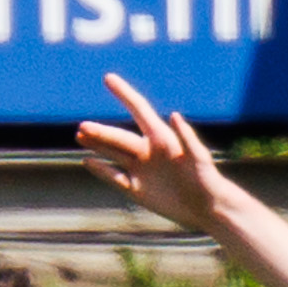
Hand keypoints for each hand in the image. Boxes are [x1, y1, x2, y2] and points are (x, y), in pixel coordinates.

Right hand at [79, 72, 241, 235]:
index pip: (138, 110)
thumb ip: (187, 137)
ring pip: (113, 153)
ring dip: (97, 144)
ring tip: (79, 135)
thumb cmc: (207, 179)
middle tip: (82, 127)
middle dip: (100, 132)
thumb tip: (174, 115)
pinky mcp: (137, 189)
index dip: (124, 93)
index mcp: (161, 138)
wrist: (208, 208)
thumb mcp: (199, 158)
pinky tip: (88, 162)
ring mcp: (141, 170)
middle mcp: (148, 150)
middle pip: (119, 137)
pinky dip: (101, 170)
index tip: (108, 78)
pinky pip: (115, 177)